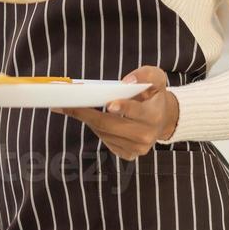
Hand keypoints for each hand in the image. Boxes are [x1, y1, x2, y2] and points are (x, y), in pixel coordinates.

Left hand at [53, 66, 178, 159]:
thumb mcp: (157, 78)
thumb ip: (146, 75)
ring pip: (103, 132)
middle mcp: (146, 136)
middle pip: (109, 125)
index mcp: (154, 116)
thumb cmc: (154, 95)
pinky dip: (94, 127)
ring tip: (70, 106)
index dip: (123, 108)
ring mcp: (136, 148)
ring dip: (86, 119)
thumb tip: (127, 81)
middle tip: (66, 104)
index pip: (136, 112)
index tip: (109, 104)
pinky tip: (87, 117)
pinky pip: (104, 140)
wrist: (162, 117)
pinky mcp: (128, 154)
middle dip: (86, 114)